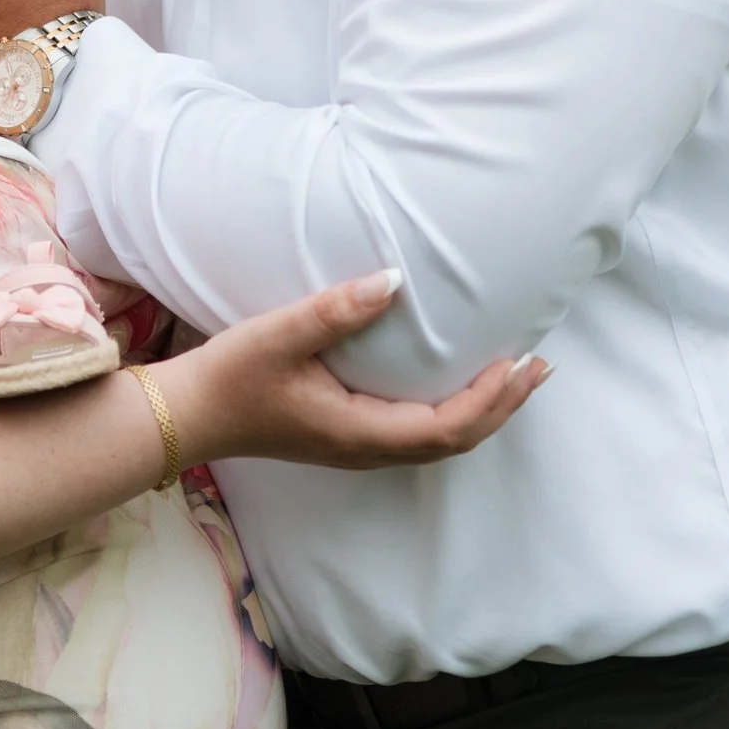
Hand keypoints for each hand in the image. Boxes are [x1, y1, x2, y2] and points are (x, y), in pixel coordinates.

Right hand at [162, 272, 547, 471]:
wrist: (187, 417)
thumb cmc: (229, 377)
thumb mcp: (278, 336)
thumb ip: (335, 310)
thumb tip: (394, 280)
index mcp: (360, 433)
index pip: (447, 428)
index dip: (491, 400)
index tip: (520, 363)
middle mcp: (366, 449)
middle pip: (455, 440)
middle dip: (502, 405)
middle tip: (540, 366)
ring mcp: (357, 447)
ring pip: (440, 440)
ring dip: (484, 409)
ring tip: (516, 375)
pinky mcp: (348, 436)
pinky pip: (419, 432)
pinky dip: (454, 411)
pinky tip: (458, 382)